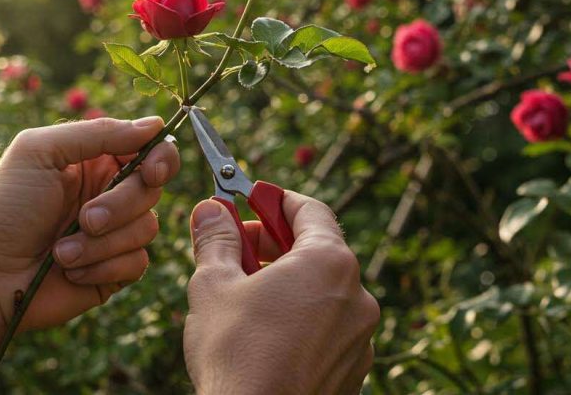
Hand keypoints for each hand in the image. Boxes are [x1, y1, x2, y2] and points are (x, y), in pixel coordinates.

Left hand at [0, 116, 179, 331]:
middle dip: (120, 205)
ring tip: (61, 251)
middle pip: (152, 189)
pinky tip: (69, 270)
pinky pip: (137, 263)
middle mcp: (109, 193)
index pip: (149, 149)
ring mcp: (114, 233)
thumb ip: (98, 133)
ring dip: (101, 242)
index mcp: (94, 160)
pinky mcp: (114, 270)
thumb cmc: (5, 209)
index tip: (151, 171)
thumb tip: (155, 126)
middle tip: (84, 218)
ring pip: (147, 228)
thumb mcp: (40, 152)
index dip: (160, 157)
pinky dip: (101, 267)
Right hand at [183, 192, 378, 394]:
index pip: (310, 210)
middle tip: (236, 247)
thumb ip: (216, 240)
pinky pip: (327, 329)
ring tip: (244, 295)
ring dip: (287, 283)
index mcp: (329, 263)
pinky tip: (265, 333)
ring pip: (322, 292)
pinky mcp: (353, 370)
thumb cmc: (235, 354)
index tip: (249, 200)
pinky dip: (300, 319)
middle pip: (317, 250)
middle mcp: (357, 296)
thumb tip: (210, 211)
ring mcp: (360, 337)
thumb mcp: (213, 285)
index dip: (275, 201)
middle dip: (274, 243)